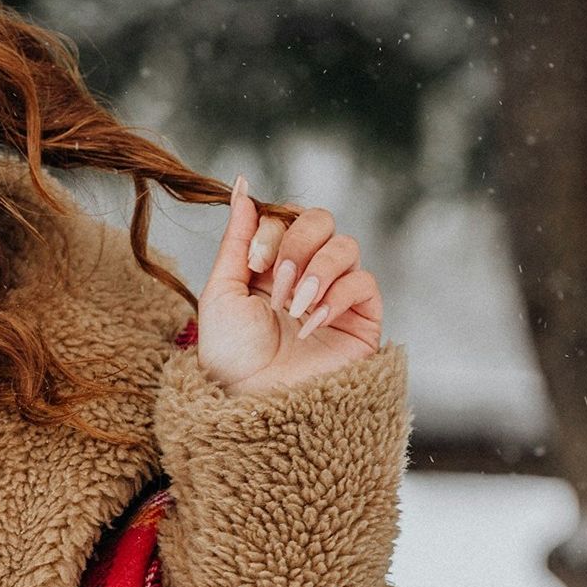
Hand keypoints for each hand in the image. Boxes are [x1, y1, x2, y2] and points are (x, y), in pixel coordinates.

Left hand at [196, 174, 382, 395]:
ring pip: (346, 245)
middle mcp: (304, 272)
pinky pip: (364, 282)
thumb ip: (236, 238)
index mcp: (269, 263)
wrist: (256, 402)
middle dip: (295, 245)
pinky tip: (311, 323)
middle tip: (276, 284)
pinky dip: (335, 297)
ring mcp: (336, 294)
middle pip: (320, 219)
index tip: (253, 264)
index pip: (284, 216)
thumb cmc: (232, 354)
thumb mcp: (222, 290)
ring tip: (292, 307)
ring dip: (315, 271)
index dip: (270, 230)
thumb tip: (242, 185)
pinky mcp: (362, 318)